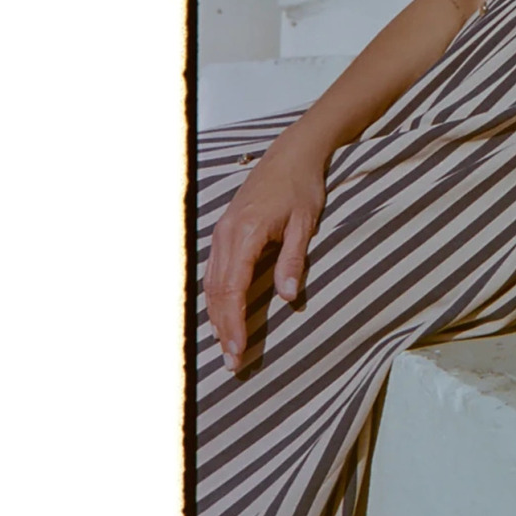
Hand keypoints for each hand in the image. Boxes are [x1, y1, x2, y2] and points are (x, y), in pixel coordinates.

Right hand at [204, 141, 327, 372]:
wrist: (292, 153)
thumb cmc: (302, 187)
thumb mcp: (304, 224)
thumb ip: (293, 261)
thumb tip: (288, 298)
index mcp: (244, 234)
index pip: (232, 289)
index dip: (233, 324)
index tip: (238, 351)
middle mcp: (226, 235)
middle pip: (216, 292)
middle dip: (223, 329)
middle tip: (232, 362)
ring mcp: (222, 232)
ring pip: (211, 284)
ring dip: (217, 316)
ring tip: (226, 346)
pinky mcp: (225, 231)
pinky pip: (214, 271)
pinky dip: (217, 297)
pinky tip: (223, 314)